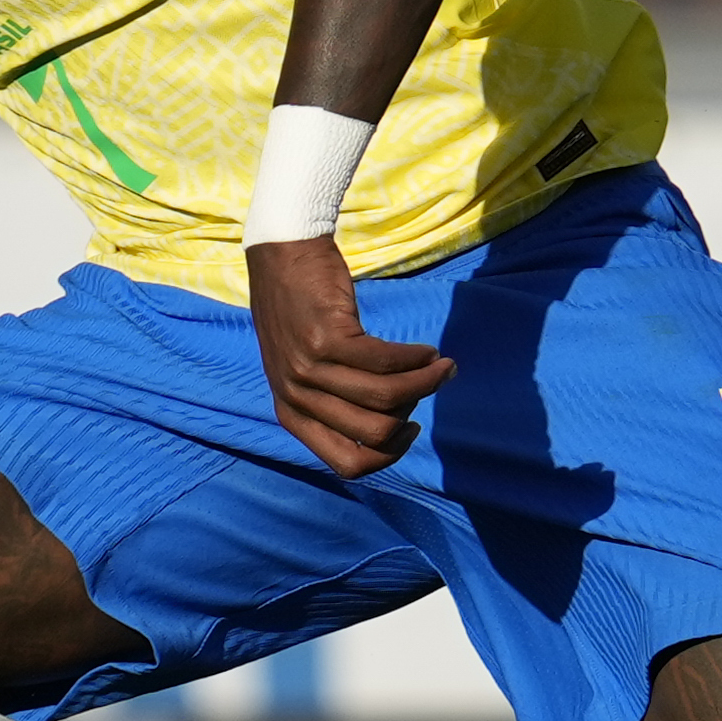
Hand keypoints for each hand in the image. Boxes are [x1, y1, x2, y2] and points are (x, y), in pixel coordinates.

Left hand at [245, 234, 449, 477]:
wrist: (281, 256)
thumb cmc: (301, 312)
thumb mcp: (304, 368)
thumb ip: (334, 399)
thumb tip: (393, 423)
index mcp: (291, 414)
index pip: (347, 464)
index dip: (388, 456)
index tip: (409, 430)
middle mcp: (296, 397)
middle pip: (375, 433)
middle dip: (413, 415)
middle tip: (428, 389)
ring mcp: (309, 370)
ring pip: (385, 398)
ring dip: (424, 383)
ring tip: (440, 367)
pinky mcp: (326, 339)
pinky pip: (386, 362)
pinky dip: (416, 359)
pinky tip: (427, 351)